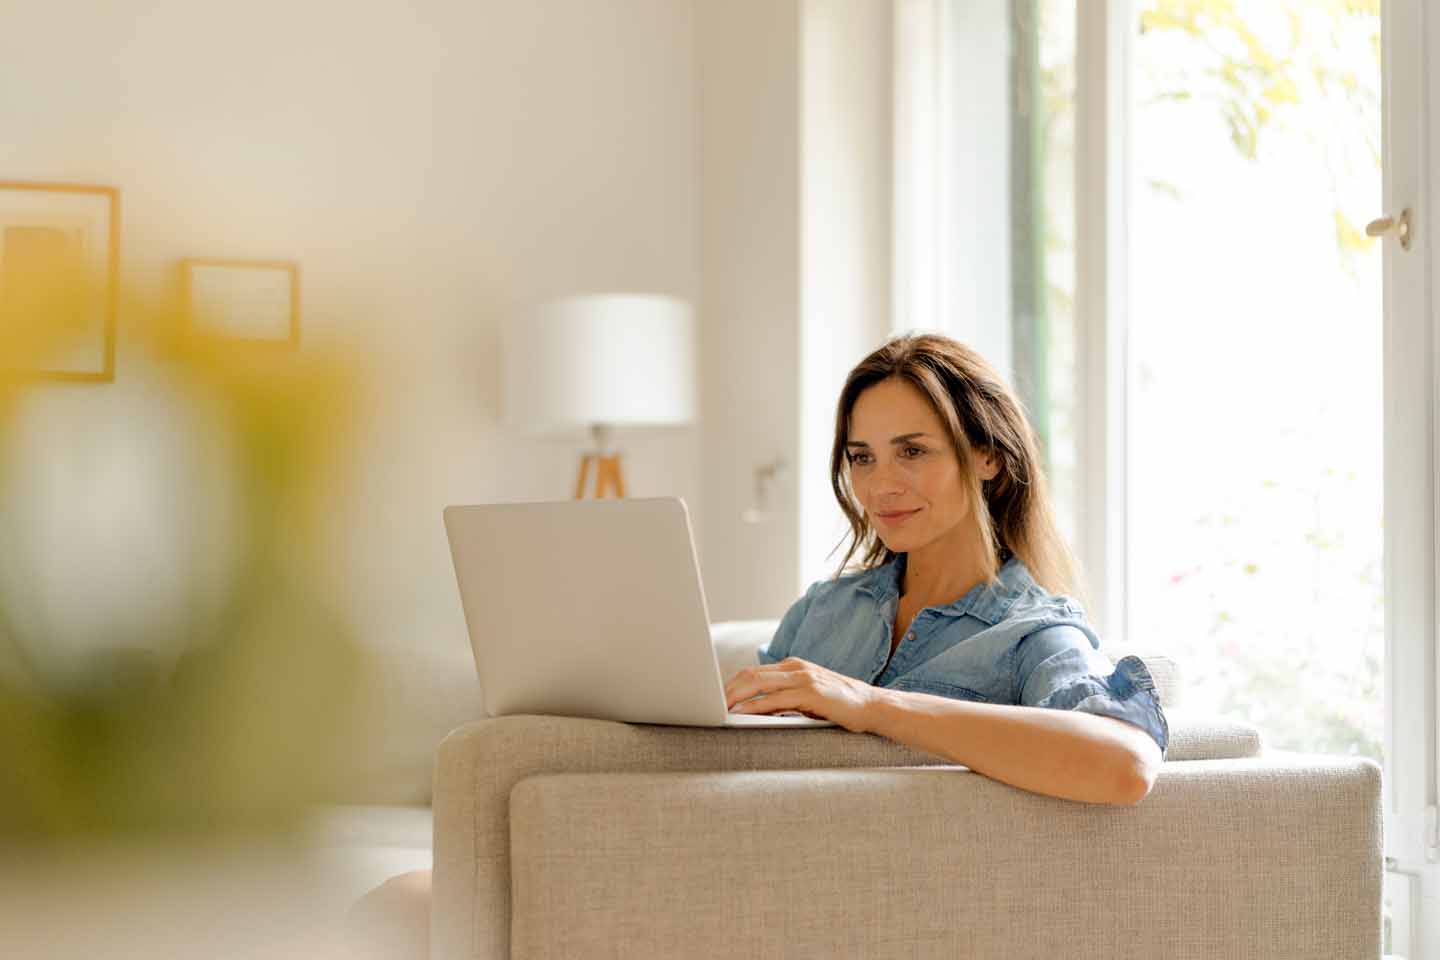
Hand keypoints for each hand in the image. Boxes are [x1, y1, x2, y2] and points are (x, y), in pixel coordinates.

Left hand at [724, 657, 879, 732]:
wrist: (872, 706)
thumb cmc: (838, 706)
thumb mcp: (807, 697)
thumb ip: (785, 698)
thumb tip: (755, 710)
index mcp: (792, 666)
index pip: (753, 672)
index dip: (731, 685)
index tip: (716, 700)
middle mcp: (795, 668)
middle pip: (750, 674)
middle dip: (727, 690)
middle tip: (708, 705)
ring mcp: (803, 678)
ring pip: (758, 683)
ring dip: (735, 697)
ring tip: (719, 710)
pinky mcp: (811, 692)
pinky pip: (775, 699)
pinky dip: (755, 706)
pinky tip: (742, 714)